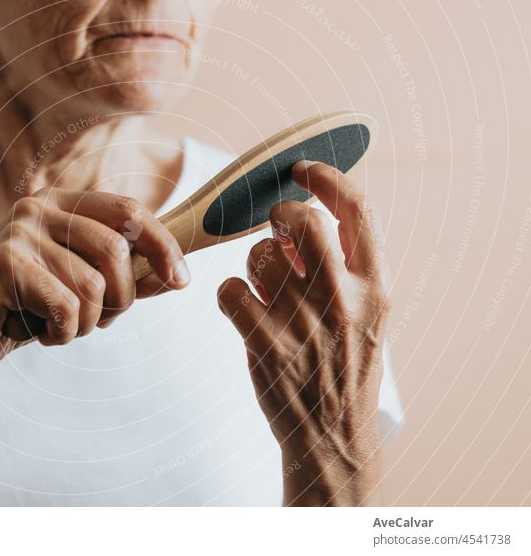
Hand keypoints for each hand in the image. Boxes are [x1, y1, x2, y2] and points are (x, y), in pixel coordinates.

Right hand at [0, 188, 189, 378]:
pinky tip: (36, 332)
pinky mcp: (4, 266)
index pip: (129, 212)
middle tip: (91, 320)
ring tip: (54, 325)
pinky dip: (61, 333)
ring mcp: (18, 234)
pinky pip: (67, 308)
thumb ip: (125, 280)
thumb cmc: (22, 312)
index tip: (182, 280)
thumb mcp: (80, 291)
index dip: (163, 245)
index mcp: (59, 204)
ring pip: (94, 286)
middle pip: (117, 251)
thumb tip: (177, 276)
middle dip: (119, 299)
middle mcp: (37, 208)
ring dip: (84, 323)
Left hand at [217, 160, 390, 505]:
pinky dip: (228, 293)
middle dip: (281, 215)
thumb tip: (297, 220)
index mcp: (378, 288)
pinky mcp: (264, 344)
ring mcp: (303, 323)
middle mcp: (344, 301)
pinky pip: (228, 289)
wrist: (333, 435)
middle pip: (303, 222)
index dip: (328, 178)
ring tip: (265, 289)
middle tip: (277, 229)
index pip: (359, 209)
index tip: (305, 170)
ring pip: (259, 254)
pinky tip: (243, 310)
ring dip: (254, 263)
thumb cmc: (345, 365)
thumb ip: (344, 267)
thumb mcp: (369, 315)